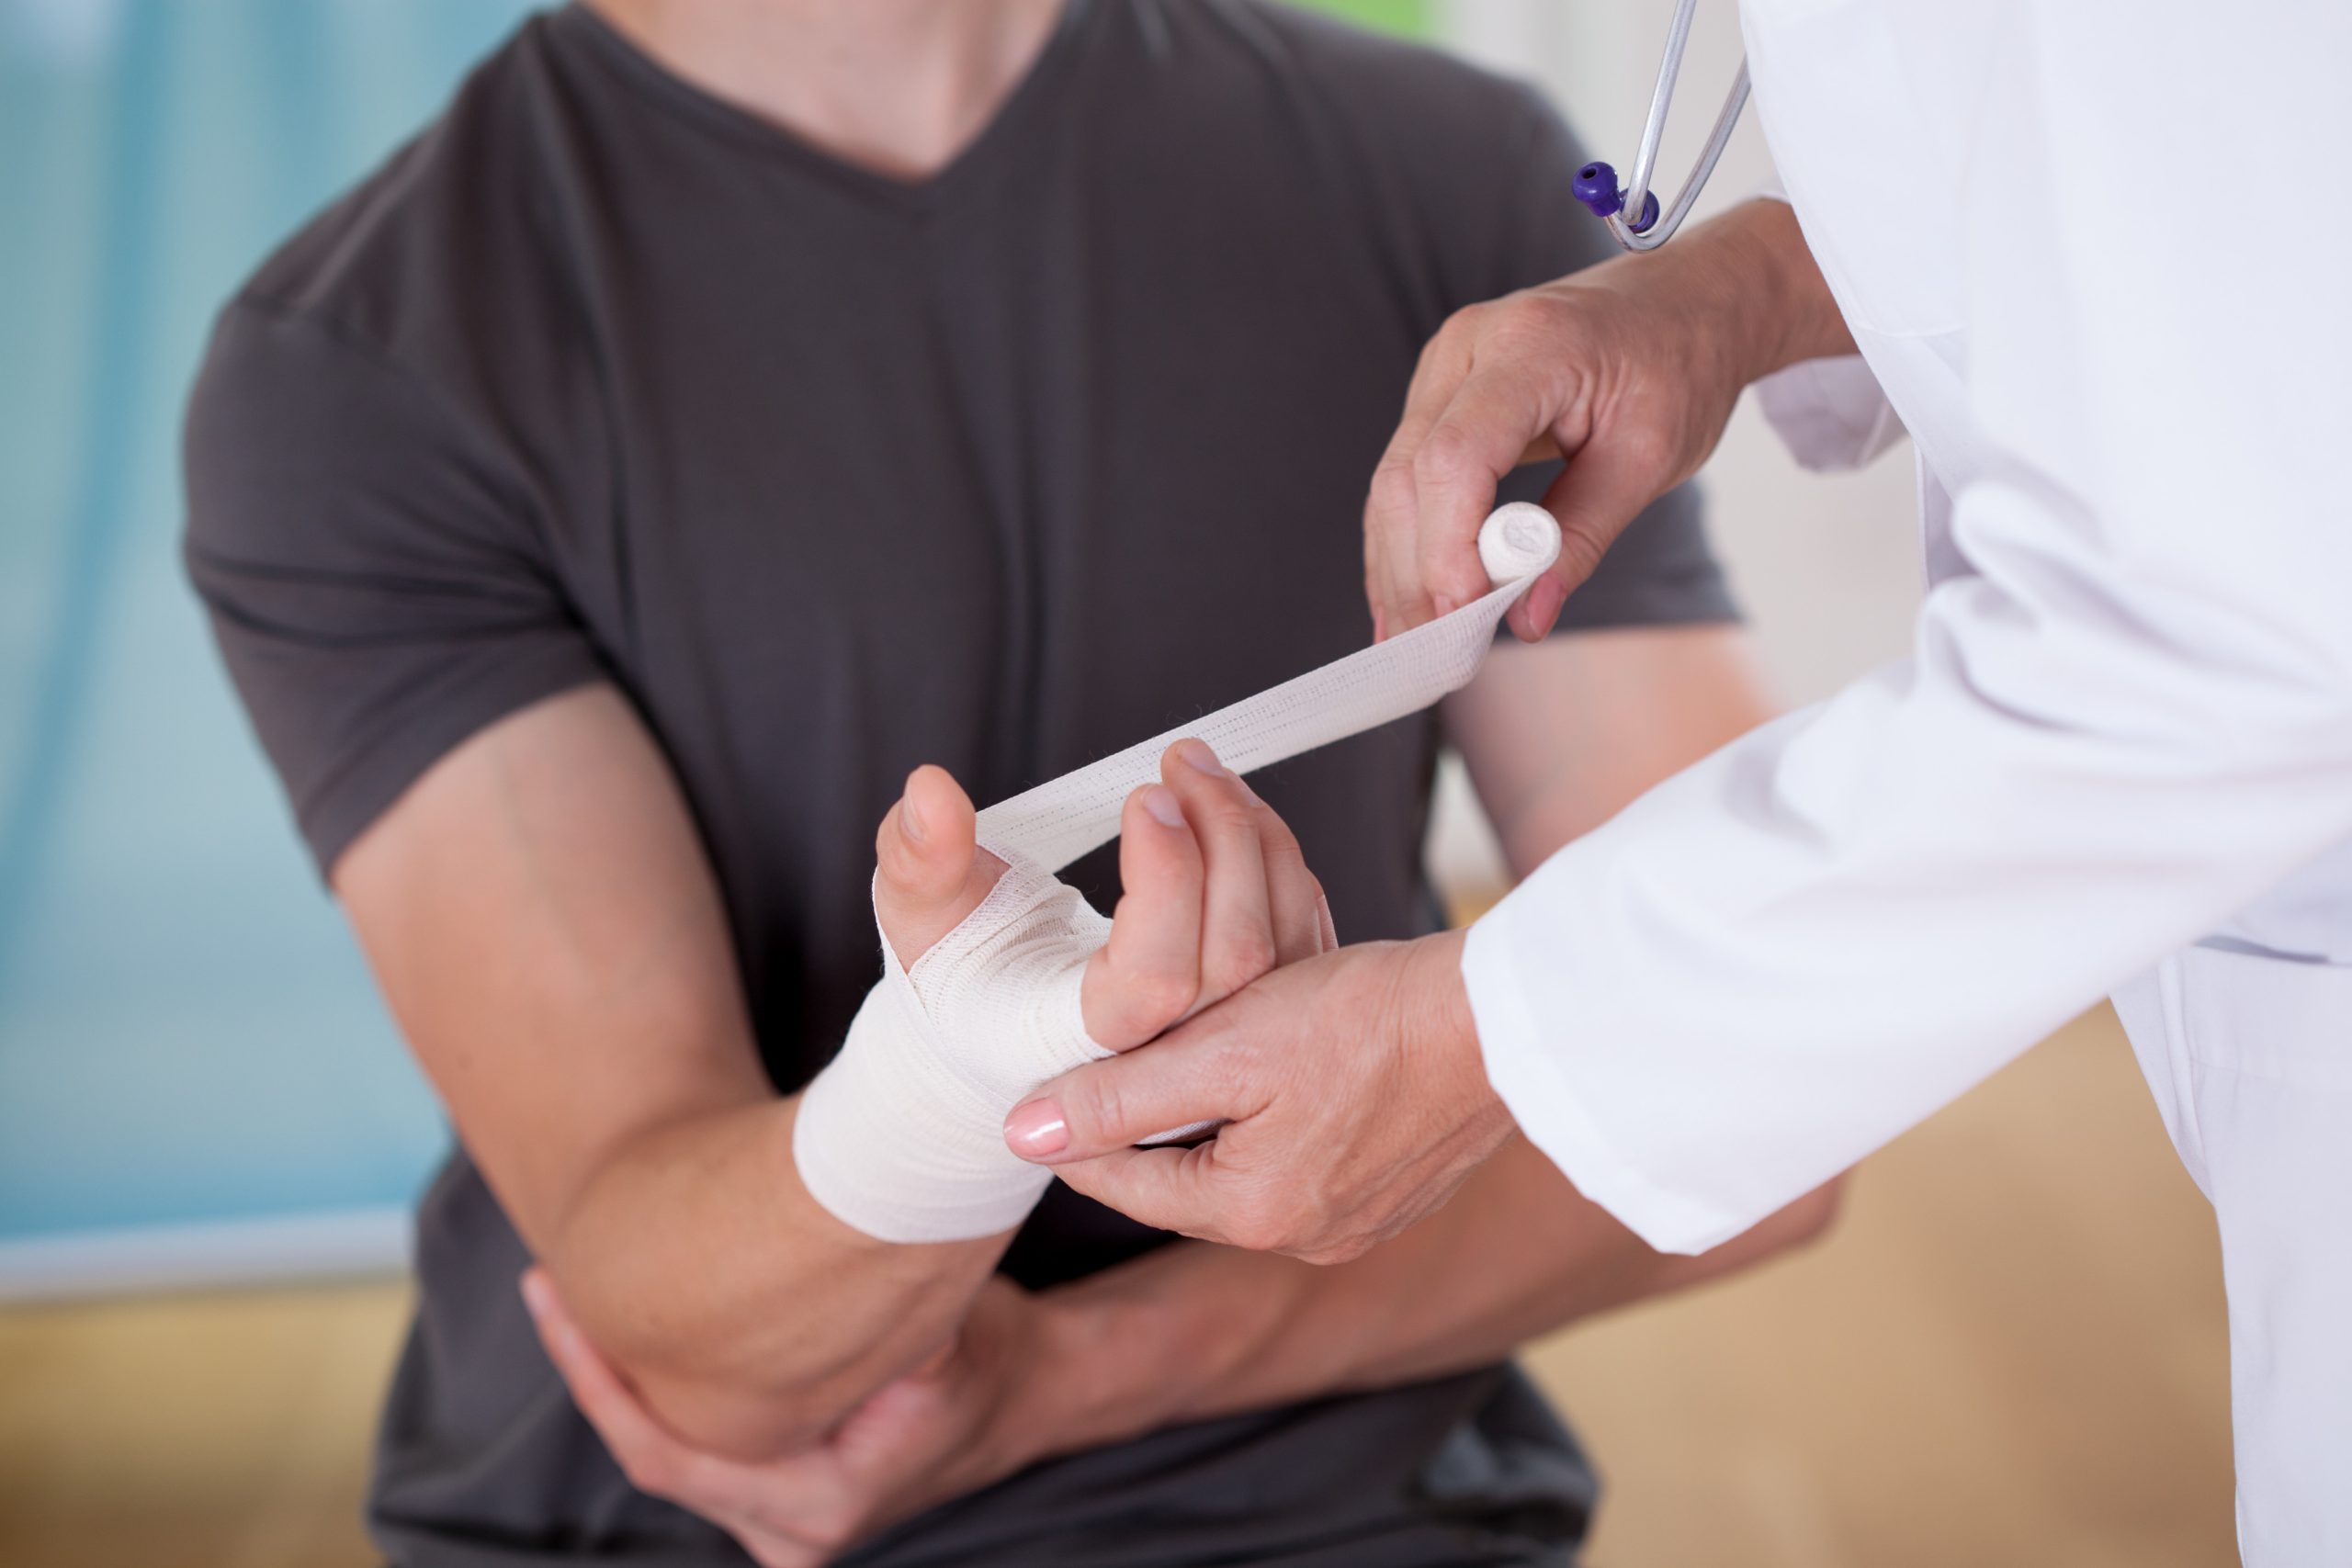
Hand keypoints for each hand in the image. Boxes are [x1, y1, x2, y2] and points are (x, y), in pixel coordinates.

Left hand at [522, 1268, 1053, 1565]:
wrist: (1032, 1389)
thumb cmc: (987, 1356)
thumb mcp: (945, 1337)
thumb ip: (884, 1331)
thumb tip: (820, 1268)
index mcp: (816, 1505)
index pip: (670, 1459)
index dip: (604, 1387)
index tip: (562, 1307)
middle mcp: (789, 1532)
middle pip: (655, 1457)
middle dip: (597, 1372)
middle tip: (550, 1284)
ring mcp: (779, 1522)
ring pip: (669, 1454)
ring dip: (621, 1382)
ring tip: (572, 1296)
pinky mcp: (776, 1495)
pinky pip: (694, 1449)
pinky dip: (659, 1393)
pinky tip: (628, 1330)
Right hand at [874, 737, 1336, 1050]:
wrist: (997, 1021)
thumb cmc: (958, 973)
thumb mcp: (920, 916)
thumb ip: (918, 858)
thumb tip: (929, 792)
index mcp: (1081, 1041)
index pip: (1153, 980)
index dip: (1165, 885)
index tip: (1145, 796)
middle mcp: (1161, 1053)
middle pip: (1235, 954)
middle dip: (1221, 838)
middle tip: (1185, 759)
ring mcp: (1216, 1035)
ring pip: (1282, 943)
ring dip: (1257, 838)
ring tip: (1209, 769)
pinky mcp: (1252, 1009)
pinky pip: (1298, 937)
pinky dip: (1279, 861)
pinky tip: (1241, 810)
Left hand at [1002, 929, 1512, 1263]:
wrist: (1503, 1017)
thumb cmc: (1367, 1019)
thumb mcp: (1224, 1046)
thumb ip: (1119, 1094)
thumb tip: (1020, 1132)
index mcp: (1251, 1215)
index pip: (1120, 1181)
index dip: (1079, 1123)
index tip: (1052, 1074)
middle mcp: (1304, 1237)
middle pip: (1183, 1178)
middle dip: (1151, 1116)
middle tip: (1129, 1049)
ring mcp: (1358, 1222)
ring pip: (1244, 1169)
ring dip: (1215, 1115)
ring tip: (1205, 1046)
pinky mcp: (1397, 1192)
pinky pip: (1306, 1162)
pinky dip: (1279, 1118)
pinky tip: (1287, 1063)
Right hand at [1365, 198, 1848, 641]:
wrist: (1683, 303)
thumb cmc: (1677, 364)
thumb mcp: (1652, 457)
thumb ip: (1584, 536)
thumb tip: (1527, 617)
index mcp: (1530, 347)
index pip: (1455, 455)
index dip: (1447, 544)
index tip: (1463, 615)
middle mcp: (1467, 348)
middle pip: (1408, 475)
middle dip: (1414, 573)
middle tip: (1430, 654)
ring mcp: (1444, 369)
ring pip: (1393, 483)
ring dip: (1398, 568)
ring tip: (1412, 644)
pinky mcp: (1439, 397)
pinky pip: (1406, 477)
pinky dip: (1407, 543)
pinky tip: (1406, 602)